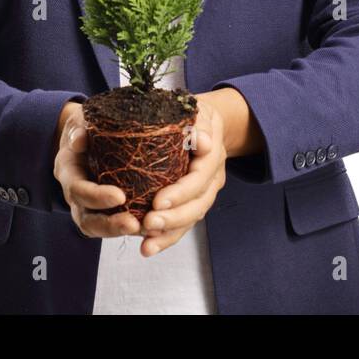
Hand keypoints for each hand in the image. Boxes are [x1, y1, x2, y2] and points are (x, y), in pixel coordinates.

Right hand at [53, 101, 141, 238]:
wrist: (83, 137)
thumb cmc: (84, 126)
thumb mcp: (79, 121)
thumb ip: (79, 128)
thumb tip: (80, 140)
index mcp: (68, 171)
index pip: (78, 190)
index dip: (96, 196)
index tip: (120, 196)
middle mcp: (75, 194)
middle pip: (86, 219)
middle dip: (109, 224)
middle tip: (133, 224)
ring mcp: (86, 205)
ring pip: (97, 227)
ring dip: (118, 231)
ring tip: (142, 230)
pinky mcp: (101, 210)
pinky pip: (109, 226)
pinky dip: (125, 229)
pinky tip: (147, 228)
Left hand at [137, 93, 227, 257]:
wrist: (206, 124)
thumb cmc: (195, 115)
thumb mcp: (198, 111)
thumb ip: (199, 124)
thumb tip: (203, 142)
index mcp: (212, 157)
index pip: (199, 178)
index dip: (181, 192)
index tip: (158, 202)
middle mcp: (211, 179)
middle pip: (197, 205)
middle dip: (173, 219)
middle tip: (148, 225)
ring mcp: (203, 193)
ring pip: (190, 219)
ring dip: (169, 235)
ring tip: (146, 245)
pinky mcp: (191, 203)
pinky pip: (182, 225)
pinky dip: (166, 238)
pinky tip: (147, 247)